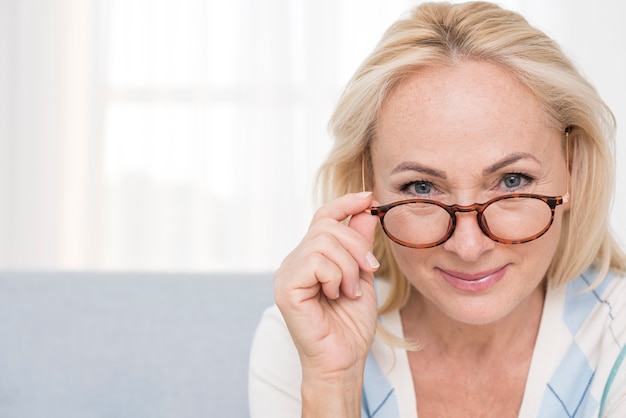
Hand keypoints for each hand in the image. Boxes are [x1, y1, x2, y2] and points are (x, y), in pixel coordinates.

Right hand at [274, 192, 379, 380]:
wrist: (344, 360)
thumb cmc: (350, 324)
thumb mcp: (363, 275)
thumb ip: (360, 243)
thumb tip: (365, 208)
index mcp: (311, 257)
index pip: (323, 217)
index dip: (345, 203)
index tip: (369, 197)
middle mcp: (295, 261)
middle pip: (327, 226)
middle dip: (357, 245)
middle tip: (369, 270)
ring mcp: (287, 273)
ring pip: (323, 242)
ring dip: (349, 266)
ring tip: (350, 291)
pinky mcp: (285, 287)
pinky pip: (316, 261)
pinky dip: (336, 277)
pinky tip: (336, 295)